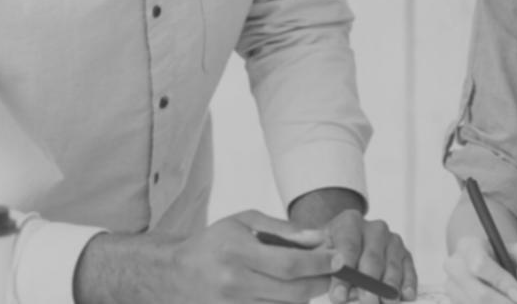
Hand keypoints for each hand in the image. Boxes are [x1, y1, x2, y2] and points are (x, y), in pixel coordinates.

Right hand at [74, 211, 335, 303]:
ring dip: (306, 295)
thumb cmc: (216, 241)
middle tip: (333, 271)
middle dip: (320, 283)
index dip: (320, 263)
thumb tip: (319, 238)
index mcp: (236, 252)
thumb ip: (283, 229)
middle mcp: (233, 283)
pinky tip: (289, 291)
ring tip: (310, 279)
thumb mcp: (246, 221)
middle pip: (293, 293)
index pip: (290, 264)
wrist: (176, 274)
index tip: (340, 258)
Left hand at [317, 208, 416, 301]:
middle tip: (366, 300)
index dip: (344, 272)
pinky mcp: (405, 254)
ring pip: (392, 265)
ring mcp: (392, 240)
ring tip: (385, 302)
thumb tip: (335, 290)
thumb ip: (323, 267)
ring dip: (389, 286)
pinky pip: (409, 269)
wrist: (345, 242)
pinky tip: (406, 295)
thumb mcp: (319, 252)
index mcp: (350, 221)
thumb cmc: (329, 252)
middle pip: (372, 257)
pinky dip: (408, 283)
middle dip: (368, 282)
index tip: (338, 294)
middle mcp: (374, 228)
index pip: (348, 247)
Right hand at [444, 236, 516, 303]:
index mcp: (468, 246)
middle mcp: (454, 266)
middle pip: (478, 293)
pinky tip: (500, 303)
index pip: (479, 265)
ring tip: (511, 303)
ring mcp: (450, 287)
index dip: (501, 282)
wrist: (494, 265)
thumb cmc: (509, 257)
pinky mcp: (453, 302)